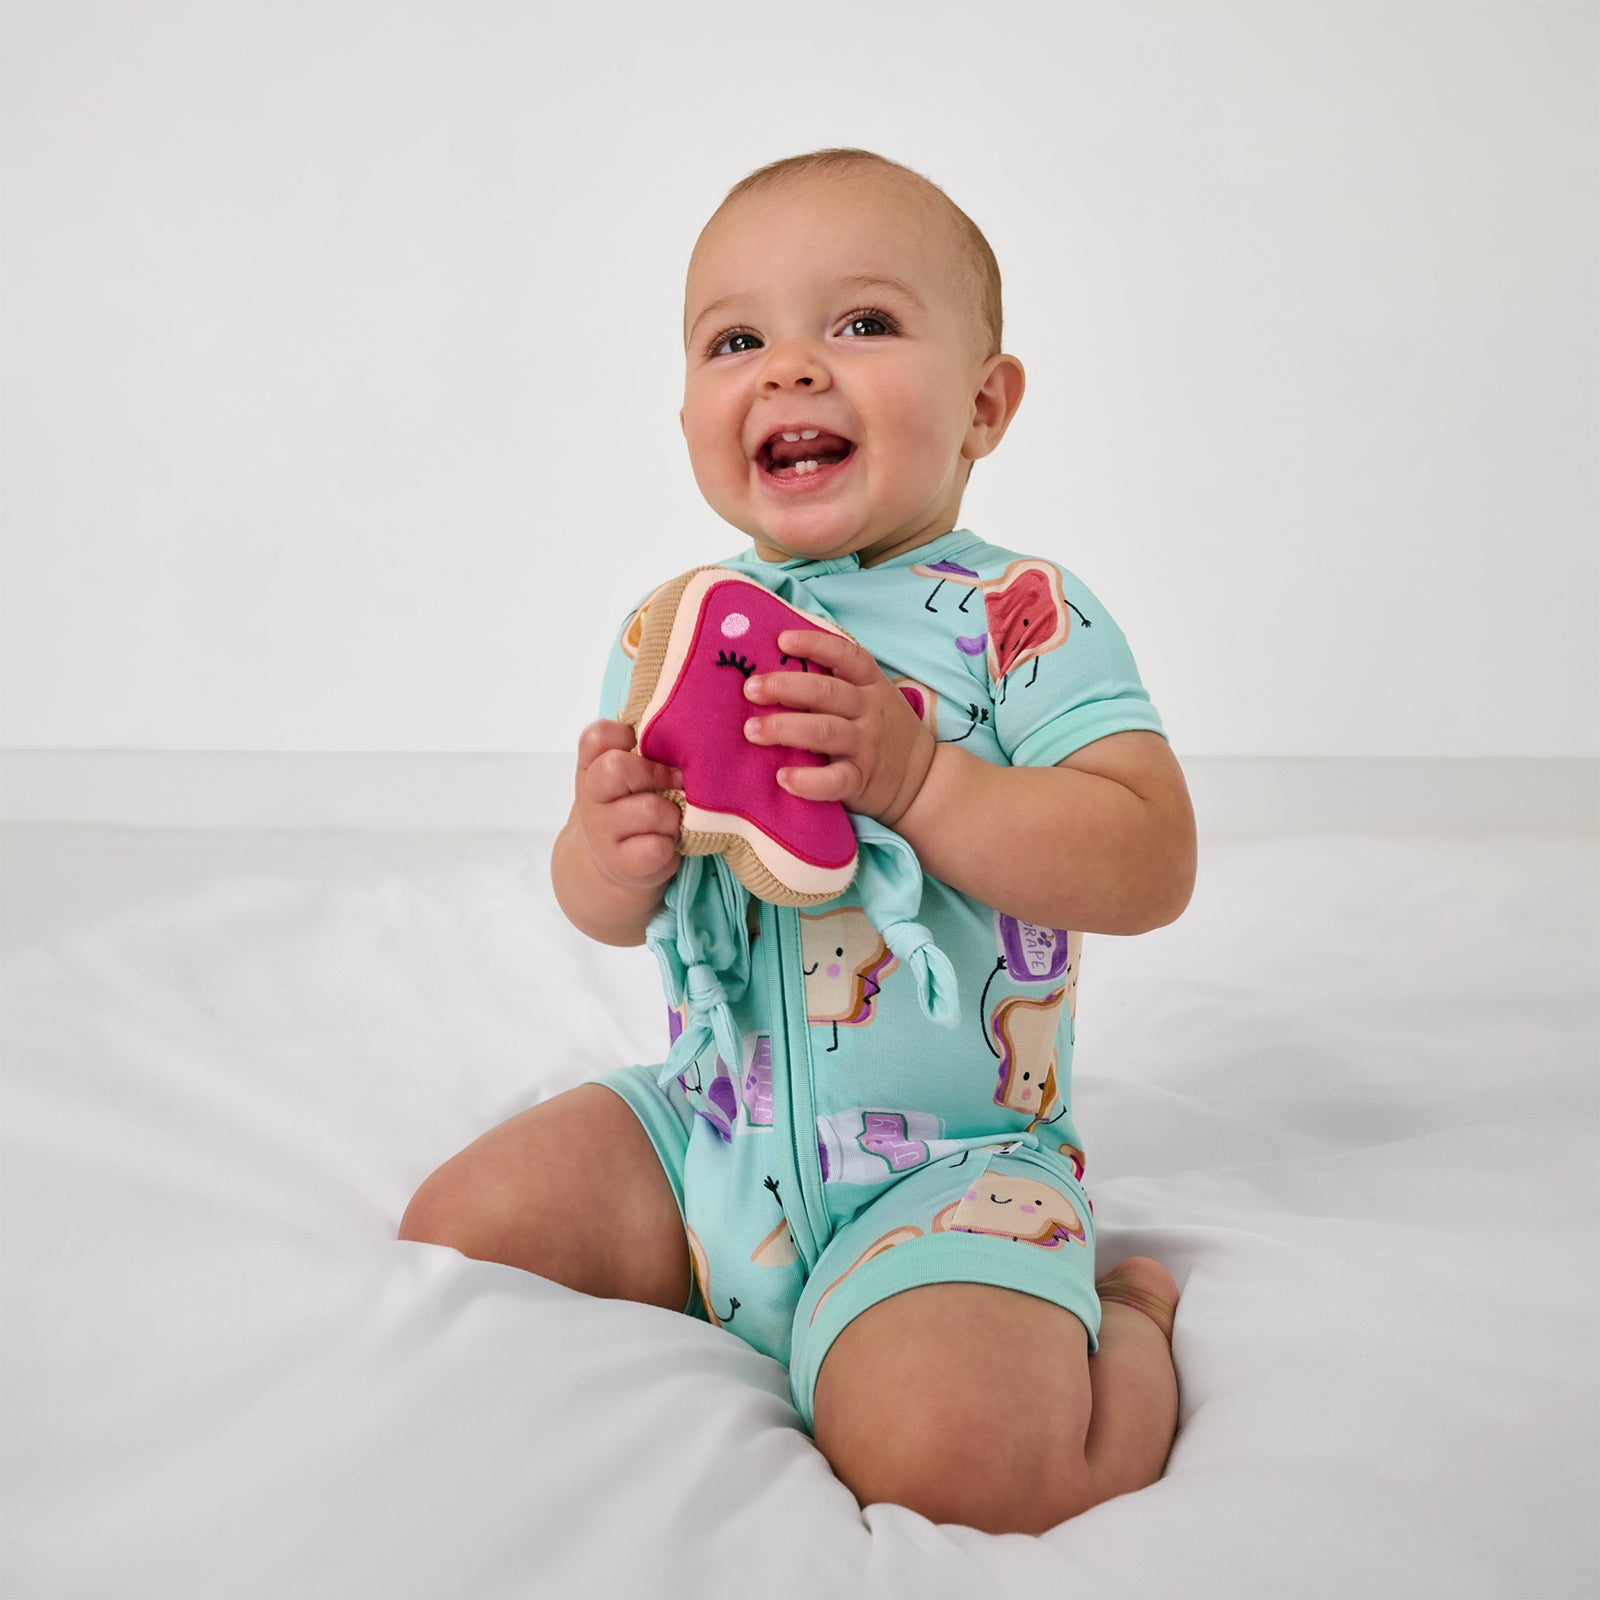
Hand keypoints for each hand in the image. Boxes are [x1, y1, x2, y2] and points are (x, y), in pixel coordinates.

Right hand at [573, 720, 683, 891]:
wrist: (615, 863)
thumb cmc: (633, 805)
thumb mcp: (630, 773)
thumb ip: (644, 747)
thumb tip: (687, 727)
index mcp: (592, 765)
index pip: (597, 736)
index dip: (624, 736)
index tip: (647, 747)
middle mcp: (591, 796)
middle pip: (616, 768)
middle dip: (656, 773)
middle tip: (676, 781)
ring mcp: (602, 831)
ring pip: (649, 810)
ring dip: (672, 815)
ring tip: (673, 820)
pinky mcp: (621, 863)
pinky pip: (657, 847)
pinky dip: (670, 845)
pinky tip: (667, 843)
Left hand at [740, 630, 936, 825]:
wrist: (921, 779)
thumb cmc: (883, 731)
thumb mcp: (874, 697)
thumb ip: (838, 684)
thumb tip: (777, 668)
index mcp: (871, 685)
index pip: (847, 656)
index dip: (815, 645)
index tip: (782, 641)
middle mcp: (869, 711)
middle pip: (826, 692)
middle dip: (785, 687)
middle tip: (750, 688)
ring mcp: (866, 746)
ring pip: (825, 731)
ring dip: (785, 728)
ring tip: (751, 730)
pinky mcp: (861, 780)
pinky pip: (834, 780)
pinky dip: (808, 781)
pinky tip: (783, 777)